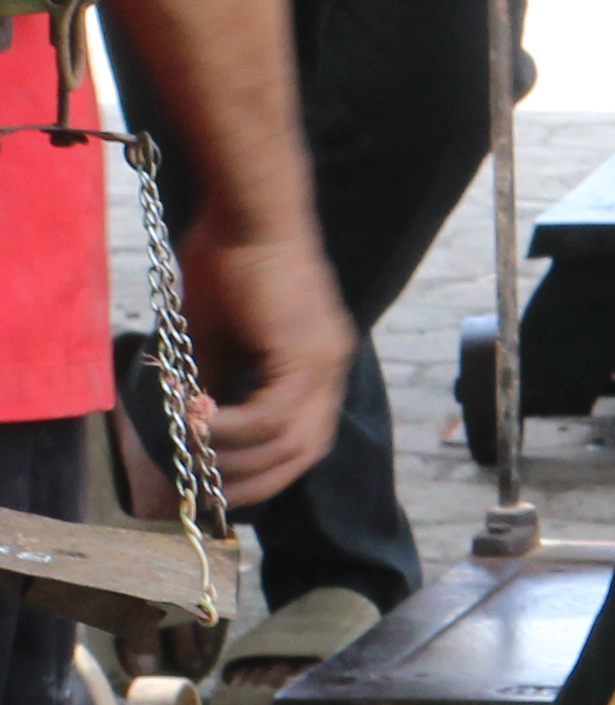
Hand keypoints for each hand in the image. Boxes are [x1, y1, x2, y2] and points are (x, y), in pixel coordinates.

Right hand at [168, 210, 350, 509]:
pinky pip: (275, 412)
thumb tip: (197, 422)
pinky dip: (238, 426)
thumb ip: (217, 381)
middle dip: (258, 479)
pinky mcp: (307, 353)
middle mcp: (330, 371)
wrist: (249, 214)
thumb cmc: (228, 264)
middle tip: (212, 490)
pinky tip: (201, 422)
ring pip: (288, 438)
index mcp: (315, 368)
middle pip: (305, 452)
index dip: (268, 469)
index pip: (303, 439)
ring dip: (237, 453)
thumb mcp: (217, 338)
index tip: (227, 483)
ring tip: (194, 449)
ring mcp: (324, 363)